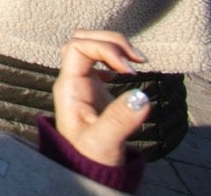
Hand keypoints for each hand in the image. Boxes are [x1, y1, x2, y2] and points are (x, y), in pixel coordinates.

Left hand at [53, 31, 150, 166]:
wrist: (86, 172)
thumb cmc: (91, 159)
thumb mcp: (106, 142)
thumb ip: (121, 119)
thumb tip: (141, 95)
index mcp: (69, 86)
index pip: (78, 47)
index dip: (106, 50)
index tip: (130, 71)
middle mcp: (72, 80)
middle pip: (82, 38)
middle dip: (112, 41)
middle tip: (137, 60)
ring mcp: (81, 82)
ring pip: (90, 45)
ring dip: (114, 47)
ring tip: (138, 63)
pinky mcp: (93, 89)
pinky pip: (97, 60)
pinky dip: (114, 58)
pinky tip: (126, 73)